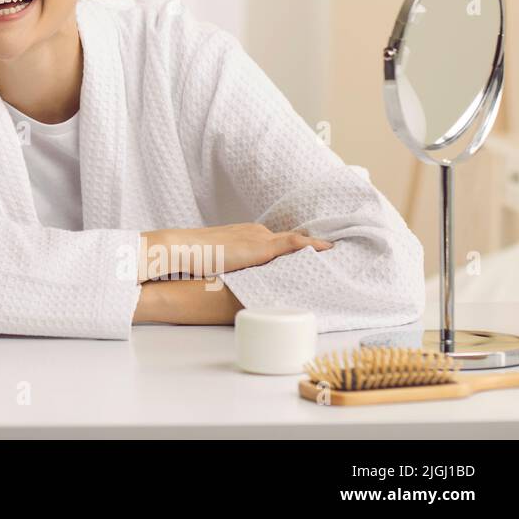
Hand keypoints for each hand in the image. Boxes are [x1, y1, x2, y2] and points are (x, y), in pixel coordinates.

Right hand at [138, 224, 332, 282]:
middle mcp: (256, 232)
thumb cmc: (192, 257)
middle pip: (290, 239)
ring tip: (336, 254)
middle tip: (332, 254)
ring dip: (316, 246)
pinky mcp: (262, 247)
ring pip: (296, 241)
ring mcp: (260, 237)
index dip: (296, 248)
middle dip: (310, 247)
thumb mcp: (216, 263)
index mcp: (245, 234)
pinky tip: (329, 250)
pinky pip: (295, 244)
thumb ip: (231, 269)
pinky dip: (313, 245)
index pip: (277, 241)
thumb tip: (235, 286)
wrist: (183, 248)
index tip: (311, 254)